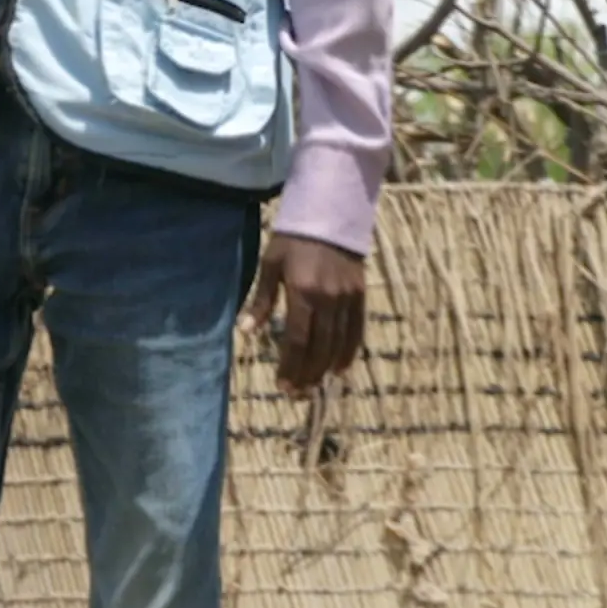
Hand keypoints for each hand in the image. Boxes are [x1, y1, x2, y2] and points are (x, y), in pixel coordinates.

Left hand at [247, 233, 367, 392]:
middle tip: (297, 394)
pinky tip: (340, 369)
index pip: (296, 339)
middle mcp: (328, 299)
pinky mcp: (361, 295)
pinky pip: (357, 330)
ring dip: (326, 368)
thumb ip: (260, 300)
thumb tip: (245, 331)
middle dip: (307, 373)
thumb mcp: (270, 264)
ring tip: (314, 387)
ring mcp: (348, 298)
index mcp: (303, 292)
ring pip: (339, 343)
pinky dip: (350, 352)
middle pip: (319, 347)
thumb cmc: (293, 239)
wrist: (331, 213)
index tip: (282, 385)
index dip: (290, 365)